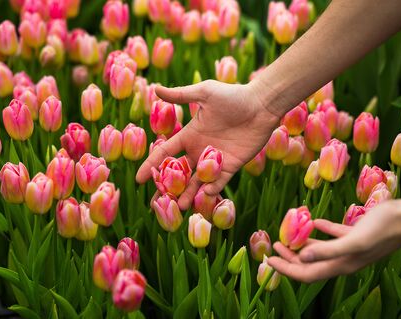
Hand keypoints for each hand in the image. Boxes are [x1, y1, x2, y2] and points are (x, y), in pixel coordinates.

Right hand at [136, 80, 279, 209]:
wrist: (261, 105)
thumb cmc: (233, 96)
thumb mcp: (205, 93)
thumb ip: (181, 95)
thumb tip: (155, 88)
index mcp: (190, 135)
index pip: (166, 154)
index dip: (152, 165)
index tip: (139, 179)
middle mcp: (199, 150)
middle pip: (179, 173)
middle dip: (168, 187)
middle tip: (156, 202)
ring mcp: (215, 160)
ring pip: (198, 181)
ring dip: (188, 193)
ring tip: (180, 207)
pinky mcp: (232, 165)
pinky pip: (219, 181)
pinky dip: (212, 188)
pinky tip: (205, 193)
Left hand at [267, 201, 400, 282]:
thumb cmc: (381, 230)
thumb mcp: (353, 241)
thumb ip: (328, 250)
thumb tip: (301, 257)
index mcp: (340, 265)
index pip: (306, 273)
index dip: (286, 269)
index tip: (268, 259)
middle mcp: (342, 259)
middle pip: (310, 263)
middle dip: (290, 257)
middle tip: (275, 246)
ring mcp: (348, 247)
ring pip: (319, 249)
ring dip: (303, 243)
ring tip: (288, 234)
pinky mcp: (353, 234)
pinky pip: (333, 234)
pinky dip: (321, 230)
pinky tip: (314, 222)